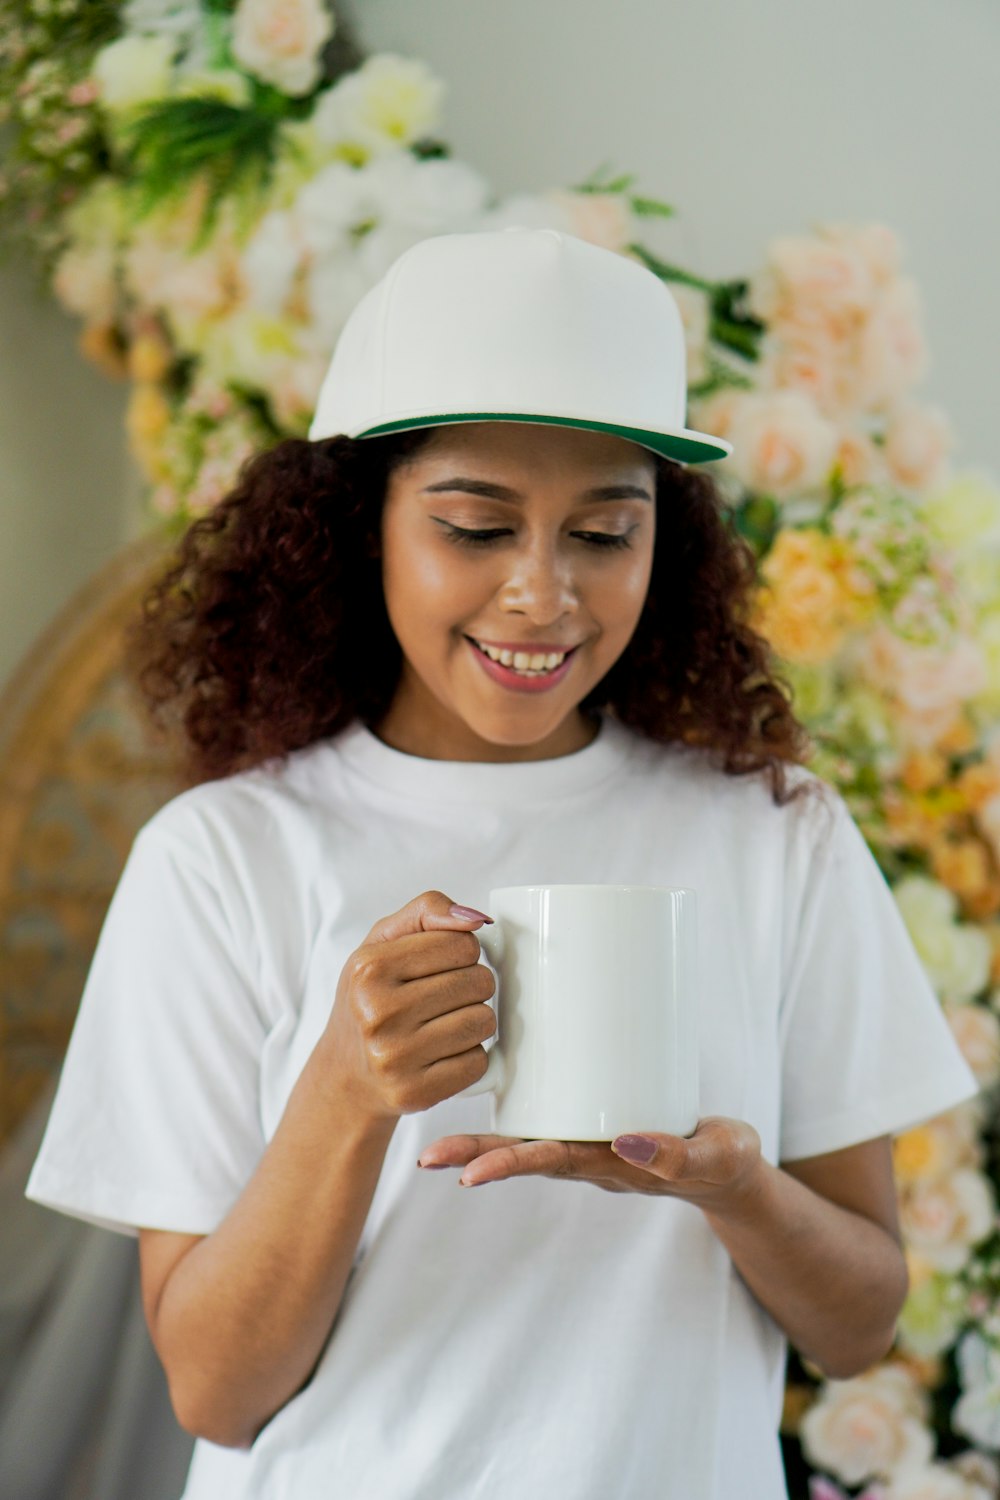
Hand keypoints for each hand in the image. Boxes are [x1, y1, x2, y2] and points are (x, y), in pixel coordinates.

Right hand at [319, 892, 497, 1123]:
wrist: (346, 1074)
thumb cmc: (370, 998)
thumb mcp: (382, 942)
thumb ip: (426, 911)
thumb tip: (476, 919)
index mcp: (370, 968)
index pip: (463, 944)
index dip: (463, 952)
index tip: (442, 966)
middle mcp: (379, 1013)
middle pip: (479, 982)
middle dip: (472, 986)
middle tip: (444, 998)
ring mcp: (395, 1058)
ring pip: (483, 1022)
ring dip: (474, 1021)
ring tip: (444, 1024)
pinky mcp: (414, 1093)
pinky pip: (478, 1063)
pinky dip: (470, 1057)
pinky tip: (443, 1053)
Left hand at [417, 1116, 762, 1213]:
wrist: (729, 1168)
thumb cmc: (722, 1161)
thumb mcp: (714, 1158)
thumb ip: (678, 1155)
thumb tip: (626, 1140)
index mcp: (613, 1166)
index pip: (553, 1162)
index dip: (511, 1163)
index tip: (472, 1174)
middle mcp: (590, 1157)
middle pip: (525, 1156)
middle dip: (477, 1156)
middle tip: (428, 1159)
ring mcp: (587, 1142)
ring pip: (527, 1140)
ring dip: (480, 1143)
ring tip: (432, 1147)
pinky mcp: (593, 1119)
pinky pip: (545, 1119)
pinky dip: (510, 1113)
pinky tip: (481, 1088)